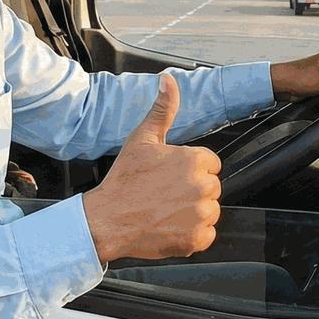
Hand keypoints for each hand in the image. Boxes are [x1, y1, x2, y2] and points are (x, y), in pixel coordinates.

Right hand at [82, 74, 221, 262]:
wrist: (107, 220)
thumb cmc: (124, 180)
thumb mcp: (142, 139)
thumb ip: (162, 110)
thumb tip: (168, 80)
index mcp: (195, 160)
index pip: (210, 164)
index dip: (190, 170)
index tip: (170, 177)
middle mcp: (203, 187)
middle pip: (212, 188)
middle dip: (193, 190)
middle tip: (165, 194)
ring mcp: (202, 215)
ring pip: (210, 211)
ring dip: (194, 212)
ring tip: (166, 210)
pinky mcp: (198, 239)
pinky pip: (207, 234)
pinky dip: (192, 234)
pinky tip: (170, 226)